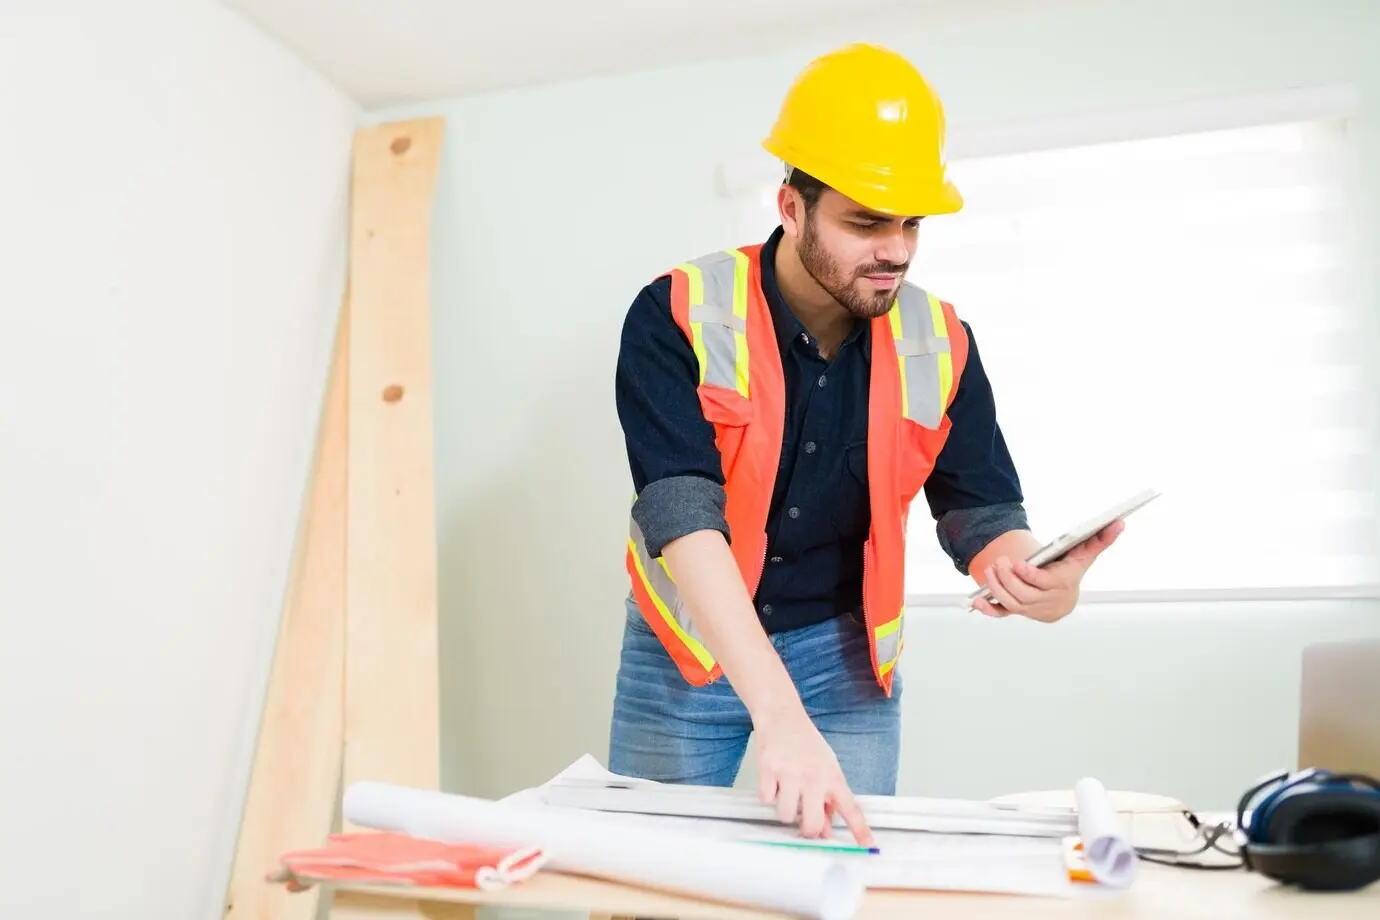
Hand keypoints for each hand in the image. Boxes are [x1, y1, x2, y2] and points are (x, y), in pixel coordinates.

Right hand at [753, 708, 872, 845]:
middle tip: (803, 825)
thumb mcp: (825, 767)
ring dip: (784, 810)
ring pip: (786, 816)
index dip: (860, 830)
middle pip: (812, 824)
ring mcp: (790, 775)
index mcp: (832, 777)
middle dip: (806, 831)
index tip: (869, 845)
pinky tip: (772, 780)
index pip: (850, 808)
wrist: (782, 715)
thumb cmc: (805, 743)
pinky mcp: (769, 771)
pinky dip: (767, 795)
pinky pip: (766, 800)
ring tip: (785, 793)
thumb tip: (825, 830)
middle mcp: (814, 778)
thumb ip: (827, 799)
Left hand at [972, 520, 1124, 621]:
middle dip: (1008, 579)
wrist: (1062, 600)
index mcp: (1060, 585)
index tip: (1019, 564)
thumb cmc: (1071, 572)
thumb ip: (1100, 540)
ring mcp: (1029, 608)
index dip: (1030, 576)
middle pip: (1023, 594)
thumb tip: (1119, 521)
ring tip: (989, 569)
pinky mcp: (1017, 611)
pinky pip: (1001, 614)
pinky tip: (977, 599)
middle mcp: (1044, 600)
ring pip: (1011, 602)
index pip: (1044, 584)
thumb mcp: (1085, 556)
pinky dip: (988, 609)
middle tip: (998, 562)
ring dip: (997, 588)